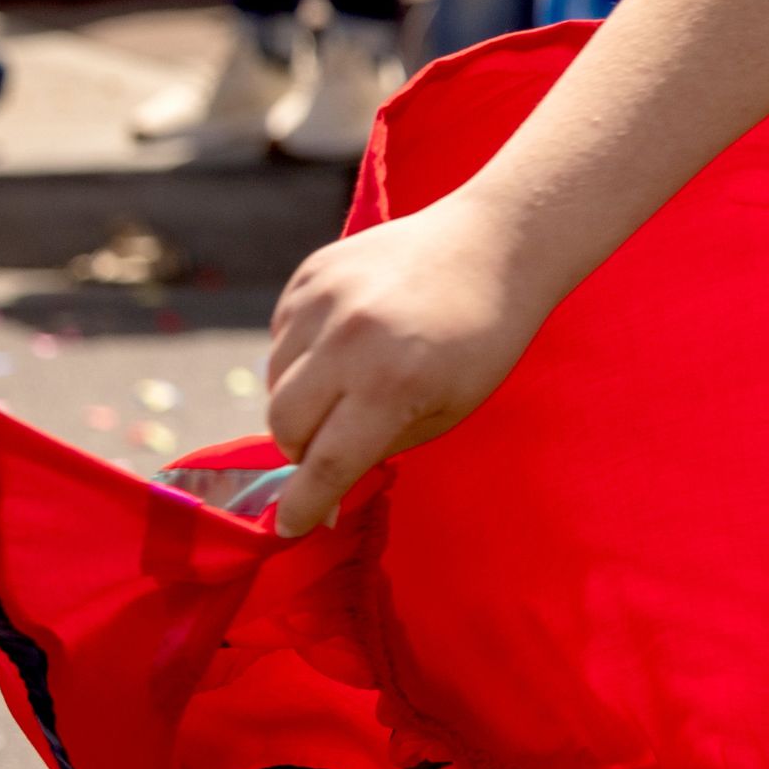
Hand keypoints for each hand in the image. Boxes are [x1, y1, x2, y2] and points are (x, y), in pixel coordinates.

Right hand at [261, 194, 554, 537]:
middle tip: (334, 442)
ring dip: (299, 399)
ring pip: (274, 381)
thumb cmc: (484, 337)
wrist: (494, 243)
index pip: (324, 464)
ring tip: (348, 384)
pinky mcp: (311, 272)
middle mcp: (348, 341)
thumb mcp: (450, 408)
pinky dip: (301, 353)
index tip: (291, 526)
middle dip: (303, 448)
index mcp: (390, 383)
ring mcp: (324, 300)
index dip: (304, 504)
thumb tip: (327, 489)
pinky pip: (281, 336)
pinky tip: (345, 342)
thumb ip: (382, 448)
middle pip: (284, 425)